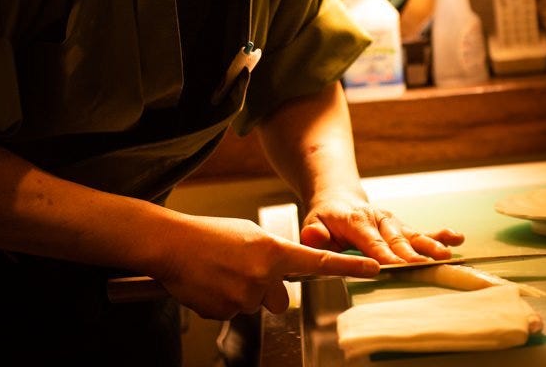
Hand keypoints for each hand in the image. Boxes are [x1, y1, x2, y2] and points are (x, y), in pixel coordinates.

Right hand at [154, 214, 379, 319]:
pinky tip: (211, 283)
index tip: (374, 269)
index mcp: (271, 250)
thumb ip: (271, 253)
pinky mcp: (226, 313)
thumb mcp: (248, 233)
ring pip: (257, 305)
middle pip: (281, 297)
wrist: (172, 245)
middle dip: (268, 289)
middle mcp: (263, 276)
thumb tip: (281, 273)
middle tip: (242, 268)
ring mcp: (244, 297)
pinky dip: (226, 301)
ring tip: (222, 272)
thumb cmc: (209, 233)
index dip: (347, 267)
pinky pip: (235, 312)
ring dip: (245, 294)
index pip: (317, 263)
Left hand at [299, 188, 464, 263]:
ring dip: (429, 246)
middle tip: (422, 267)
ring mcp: (392, 223)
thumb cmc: (325, 220)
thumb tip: (313, 237)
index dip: (383, 253)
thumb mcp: (312, 224)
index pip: (371, 241)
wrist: (337, 201)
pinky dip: (440, 235)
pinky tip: (457, 238)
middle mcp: (378, 220)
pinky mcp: (402, 227)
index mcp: (356, 221)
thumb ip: (313, 233)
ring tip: (446, 255)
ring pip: (412, 236)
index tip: (396, 265)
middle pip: (396, 240)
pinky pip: (422, 231)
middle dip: (409, 254)